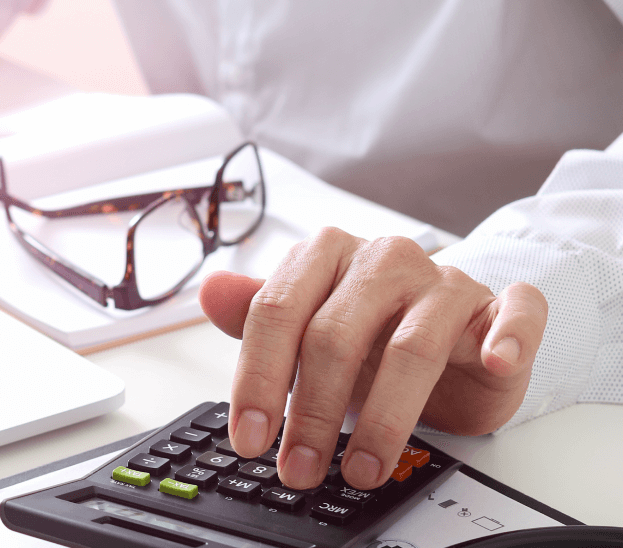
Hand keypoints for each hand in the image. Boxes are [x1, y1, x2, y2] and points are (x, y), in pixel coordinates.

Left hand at [199, 227, 546, 490]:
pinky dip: (506, 338)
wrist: (451, 328)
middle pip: (335, 335)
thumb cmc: (373, 330)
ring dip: (384, 418)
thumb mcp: (309, 325)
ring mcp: (444, 282)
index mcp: (326, 255)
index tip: (250, 438)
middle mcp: (383, 260)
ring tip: (362, 468)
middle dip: (310, 412)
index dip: (257, 379)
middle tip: (299, 467)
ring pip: (410, 347)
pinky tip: (491, 363)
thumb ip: (260, 314)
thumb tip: (210, 291)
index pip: (276, 310)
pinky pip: (514, 313)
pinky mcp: (498, 307)